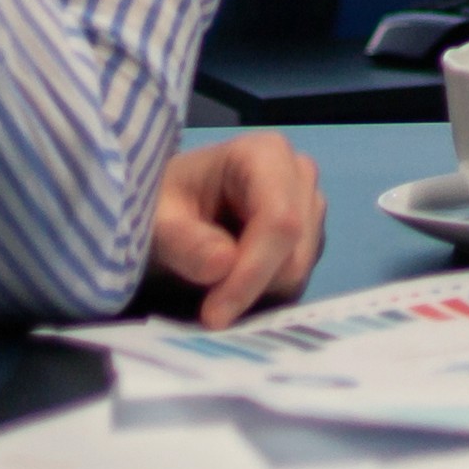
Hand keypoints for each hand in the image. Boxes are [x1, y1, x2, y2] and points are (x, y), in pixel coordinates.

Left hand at [150, 133, 319, 324]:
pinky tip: (230, 280)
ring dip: (255, 292)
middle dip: (251, 287)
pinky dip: (261, 294)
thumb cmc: (164, 203)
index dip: (252, 271)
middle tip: (206, 309)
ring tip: (211, 284)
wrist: (172, 207)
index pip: (279, 221)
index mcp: (267, 154)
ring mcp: (310, 208)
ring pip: (297, 272)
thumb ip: (184, 242)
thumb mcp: (157, 220)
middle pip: (294, 252)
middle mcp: (299, 176)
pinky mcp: (310, 239)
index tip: (215, 314)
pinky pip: (296, 282)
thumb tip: (223, 265)